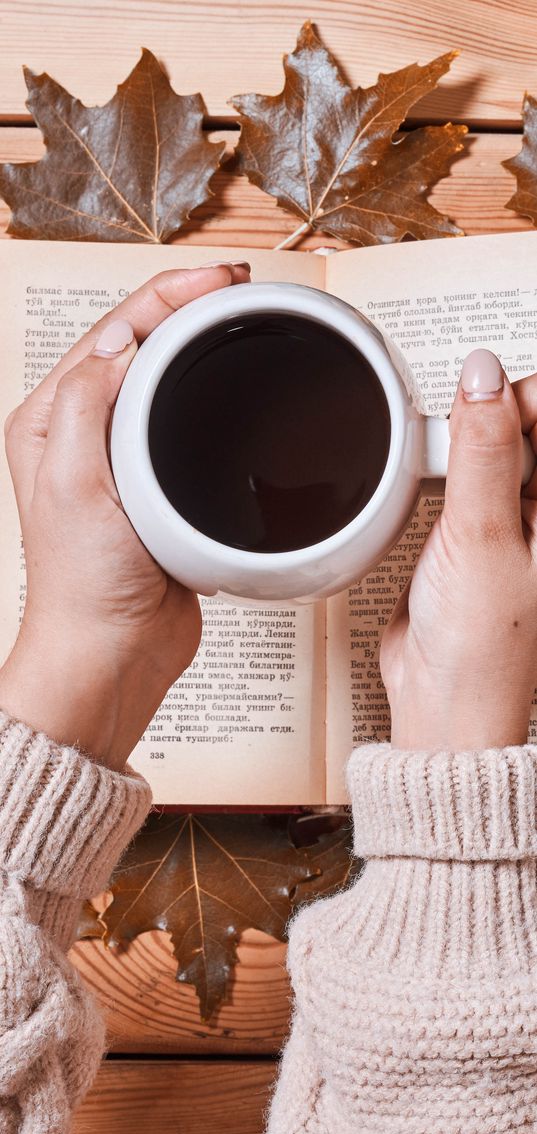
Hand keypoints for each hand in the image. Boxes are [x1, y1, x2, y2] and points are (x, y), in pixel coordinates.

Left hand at [0, 261, 250, 770]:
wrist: (116, 651)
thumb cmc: (86, 583)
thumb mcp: (74, 484)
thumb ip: (90, 404)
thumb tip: (126, 340)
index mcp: (51, 420)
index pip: (111, 331)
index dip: (165, 295)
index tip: (216, 279)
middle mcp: (83, 432)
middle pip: (141, 345)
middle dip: (187, 307)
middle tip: (239, 288)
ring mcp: (122, 459)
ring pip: (167, 382)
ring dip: (203, 348)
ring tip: (242, 320)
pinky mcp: (159, 488)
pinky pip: (188, 426)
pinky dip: (214, 400)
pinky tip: (238, 390)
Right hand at [381, 348, 536, 750]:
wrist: (442, 701)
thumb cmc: (483, 646)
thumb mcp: (482, 537)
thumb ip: (483, 452)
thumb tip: (483, 375)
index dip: (517, 398)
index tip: (479, 404)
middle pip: (526, 427)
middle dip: (489, 417)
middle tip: (459, 442)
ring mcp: (517, 520)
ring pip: (495, 448)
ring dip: (466, 443)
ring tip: (448, 466)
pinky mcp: (480, 531)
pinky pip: (469, 477)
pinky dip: (448, 470)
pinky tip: (434, 482)